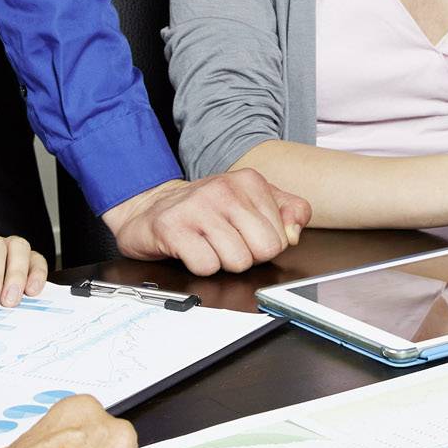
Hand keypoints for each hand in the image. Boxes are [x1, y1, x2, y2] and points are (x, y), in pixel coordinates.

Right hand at [105, 172, 308, 274]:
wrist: (152, 207)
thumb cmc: (207, 211)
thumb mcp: (253, 203)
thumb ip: (288, 213)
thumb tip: (294, 233)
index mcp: (250, 181)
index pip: (282, 237)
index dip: (263, 246)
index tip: (244, 234)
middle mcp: (224, 188)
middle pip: (264, 250)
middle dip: (248, 256)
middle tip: (227, 243)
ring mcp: (197, 206)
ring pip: (237, 261)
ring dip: (222, 262)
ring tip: (208, 244)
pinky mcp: (173, 227)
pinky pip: (206, 266)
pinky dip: (200, 266)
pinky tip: (191, 249)